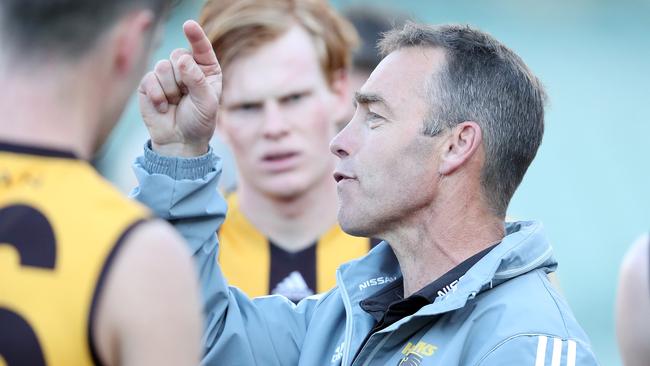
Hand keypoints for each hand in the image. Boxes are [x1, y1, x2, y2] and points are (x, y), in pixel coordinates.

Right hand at [138, 20, 221, 156]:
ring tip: (175, 103)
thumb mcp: (206, 102)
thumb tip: (182, 59)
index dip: (195, 36)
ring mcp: (166, 75)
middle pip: (178, 55)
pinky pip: (150, 79)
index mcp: (205, 69)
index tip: (188, 25)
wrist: (180, 141)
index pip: (201, 48)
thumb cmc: (199, 121)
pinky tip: (164, 107)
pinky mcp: (149, 83)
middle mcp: (186, 68)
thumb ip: (196, 80)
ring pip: (163, 66)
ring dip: (170, 89)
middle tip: (186, 96)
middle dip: (182, 78)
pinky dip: (157, 95)